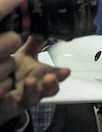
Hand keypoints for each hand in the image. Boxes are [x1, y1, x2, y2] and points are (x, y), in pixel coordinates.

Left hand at [0, 0, 69, 124]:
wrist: (1, 89)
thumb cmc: (15, 72)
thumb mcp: (25, 55)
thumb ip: (34, 43)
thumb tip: (42, 25)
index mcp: (43, 76)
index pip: (57, 75)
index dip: (61, 74)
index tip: (65, 70)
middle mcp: (37, 88)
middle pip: (50, 90)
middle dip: (52, 85)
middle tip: (50, 77)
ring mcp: (24, 98)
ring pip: (33, 99)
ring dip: (33, 91)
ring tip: (30, 81)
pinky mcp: (10, 106)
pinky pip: (11, 105)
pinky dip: (10, 100)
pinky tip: (8, 94)